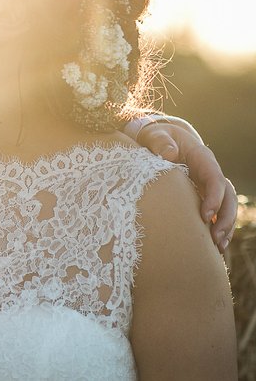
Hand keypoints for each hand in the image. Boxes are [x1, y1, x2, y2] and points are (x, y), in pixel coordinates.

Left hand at [137, 122, 235, 251]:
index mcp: (202, 158)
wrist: (160, 139)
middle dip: (225, 218)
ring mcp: (209, 185)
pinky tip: (212, 246)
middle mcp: (210, 172)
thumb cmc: (157, 137)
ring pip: (226, 206)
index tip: (205, 215)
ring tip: (217, 247)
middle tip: (215, 239)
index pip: (215, 178)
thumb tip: (168, 154)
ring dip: (225, 227)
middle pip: (228, 196)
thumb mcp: (156, 135)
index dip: (214, 197)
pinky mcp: (203, 194)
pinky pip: (216, 212)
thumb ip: (160, 142)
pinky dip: (216, 227)